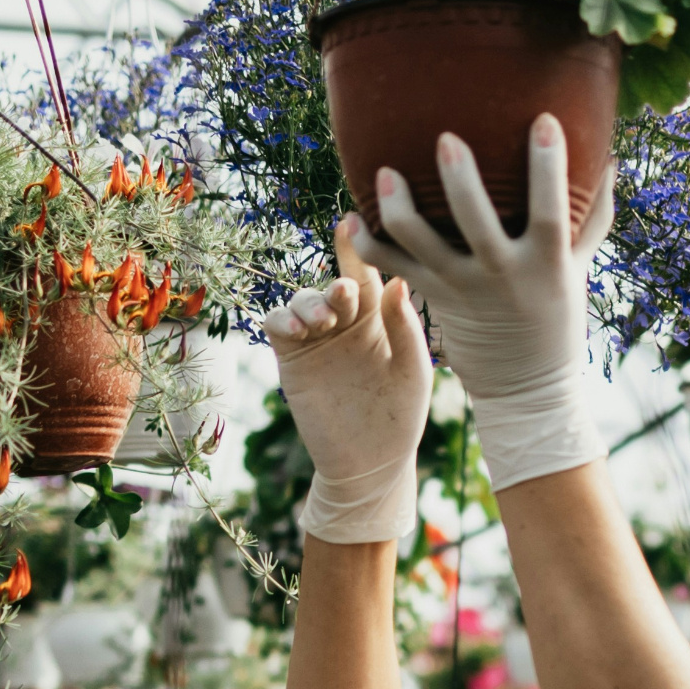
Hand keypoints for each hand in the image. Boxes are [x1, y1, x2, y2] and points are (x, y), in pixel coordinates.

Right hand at [265, 245, 428, 544]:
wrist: (369, 464)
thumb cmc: (401, 417)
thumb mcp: (412, 372)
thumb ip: (405, 329)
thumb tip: (399, 279)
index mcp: (381, 317)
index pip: (370, 273)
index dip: (360, 248)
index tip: (354, 224)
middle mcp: (347, 320)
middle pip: (334, 283)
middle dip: (336, 284)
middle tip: (344, 295)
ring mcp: (317, 338)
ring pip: (303, 299)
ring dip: (310, 302)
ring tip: (323, 323)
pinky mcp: (291, 358)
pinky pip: (277, 325)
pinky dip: (282, 319)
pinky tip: (297, 330)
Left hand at [345, 114, 606, 488]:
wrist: (527, 389)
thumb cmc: (558, 319)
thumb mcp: (580, 269)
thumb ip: (593, 217)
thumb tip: (610, 159)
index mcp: (545, 265)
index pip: (550, 211)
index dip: (548, 167)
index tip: (544, 120)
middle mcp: (501, 276)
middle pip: (477, 224)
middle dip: (460, 181)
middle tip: (445, 137)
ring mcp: (462, 290)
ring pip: (422, 246)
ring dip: (399, 209)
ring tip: (384, 173)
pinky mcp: (434, 300)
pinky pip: (393, 270)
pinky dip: (369, 245)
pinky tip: (352, 217)